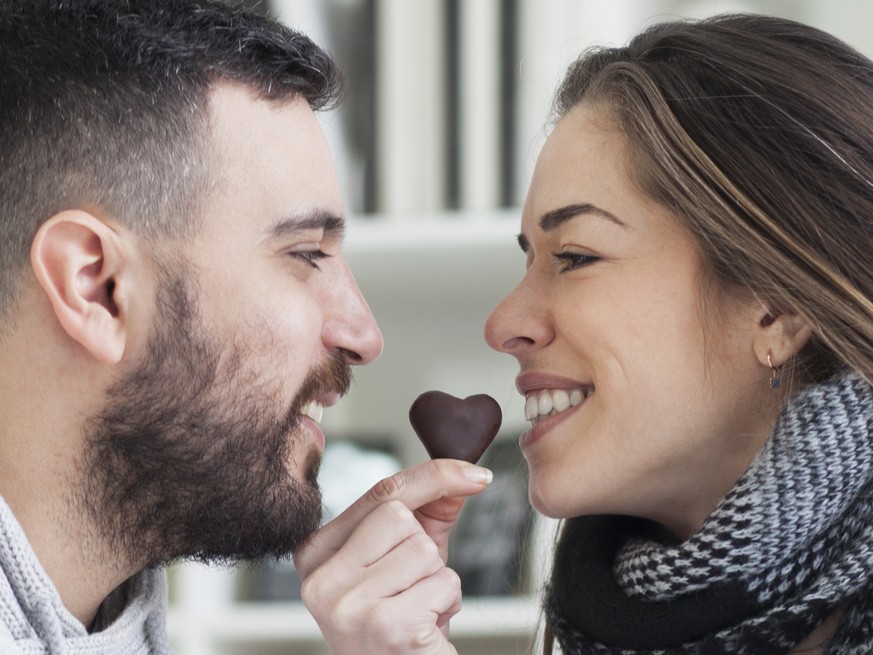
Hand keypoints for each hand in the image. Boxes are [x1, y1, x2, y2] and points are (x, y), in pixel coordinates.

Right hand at [294, 459, 491, 654]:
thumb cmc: (397, 626)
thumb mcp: (403, 564)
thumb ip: (426, 516)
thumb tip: (463, 475)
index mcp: (315, 554)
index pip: (380, 494)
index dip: (434, 476)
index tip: (476, 473)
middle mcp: (321, 579)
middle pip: (400, 516)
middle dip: (424, 547)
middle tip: (410, 588)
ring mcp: (349, 604)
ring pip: (424, 549)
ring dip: (437, 580)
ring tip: (417, 609)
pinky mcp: (387, 626)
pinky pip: (444, 583)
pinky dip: (448, 603)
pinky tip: (426, 627)